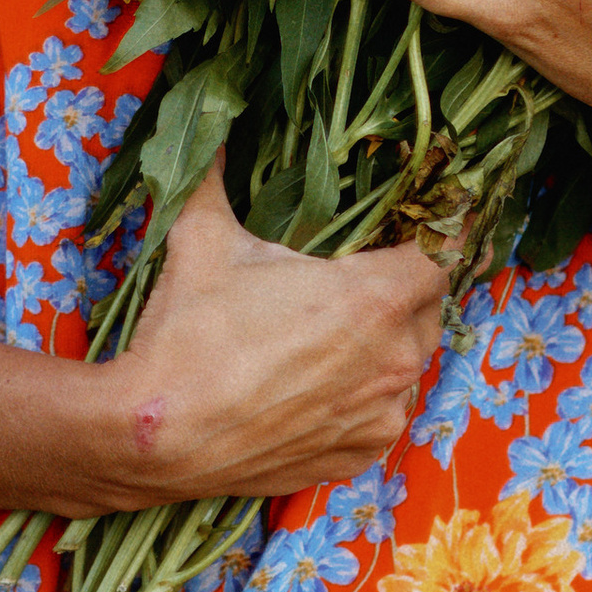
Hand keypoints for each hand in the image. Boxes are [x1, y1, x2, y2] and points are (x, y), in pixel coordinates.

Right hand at [100, 160, 444, 502]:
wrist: (154, 436)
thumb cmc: (187, 335)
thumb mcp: (203, 240)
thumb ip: (215, 179)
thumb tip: (211, 136)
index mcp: (374, 300)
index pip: (437, 258)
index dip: (414, 245)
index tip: (385, 244)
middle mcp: (394, 360)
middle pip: (426, 313)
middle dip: (396, 297)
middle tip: (344, 290)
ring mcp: (380, 415)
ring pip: (405, 368)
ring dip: (379, 351)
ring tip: (324, 344)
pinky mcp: (359, 455)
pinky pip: (381, 417)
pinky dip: (360, 402)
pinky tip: (314, 391)